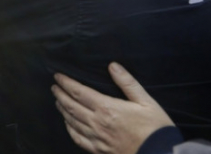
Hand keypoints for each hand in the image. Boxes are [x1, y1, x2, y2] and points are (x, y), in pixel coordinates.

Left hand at [52, 62, 173, 153]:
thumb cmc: (155, 128)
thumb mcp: (146, 101)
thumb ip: (127, 83)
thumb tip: (113, 65)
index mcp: (107, 108)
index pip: (79, 92)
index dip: (66, 83)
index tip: (58, 76)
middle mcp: (97, 123)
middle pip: (71, 106)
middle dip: (60, 95)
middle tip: (54, 87)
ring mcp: (97, 138)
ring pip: (72, 122)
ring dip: (62, 110)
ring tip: (58, 101)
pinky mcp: (99, 150)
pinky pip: (78, 139)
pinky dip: (69, 129)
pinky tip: (68, 124)